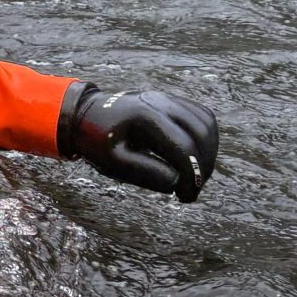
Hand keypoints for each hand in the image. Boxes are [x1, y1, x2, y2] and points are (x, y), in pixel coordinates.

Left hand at [61, 86, 220, 201]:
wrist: (87, 113)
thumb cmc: (98, 139)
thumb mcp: (111, 160)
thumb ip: (143, 171)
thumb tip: (176, 182)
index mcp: (145, 116)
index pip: (183, 147)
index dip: (191, 176)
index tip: (186, 197)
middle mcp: (161, 102)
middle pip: (201, 134)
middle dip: (203, 166)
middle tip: (192, 191)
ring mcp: (169, 99)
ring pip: (206, 123)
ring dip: (209, 153)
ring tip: (194, 177)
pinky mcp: (173, 101)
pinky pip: (202, 117)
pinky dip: (206, 138)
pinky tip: (196, 158)